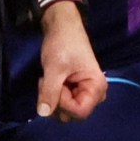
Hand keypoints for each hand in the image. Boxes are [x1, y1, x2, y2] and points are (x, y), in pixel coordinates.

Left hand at [37, 1, 107, 121]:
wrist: (61, 25)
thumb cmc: (62, 43)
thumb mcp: (54, 68)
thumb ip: (49, 92)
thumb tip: (42, 114)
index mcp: (97, 88)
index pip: (80, 112)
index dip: (63, 103)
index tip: (55, 85)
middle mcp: (95, 95)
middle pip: (73, 114)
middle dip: (56, 101)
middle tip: (48, 80)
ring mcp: (85, 93)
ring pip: (65, 111)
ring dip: (52, 98)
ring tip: (48, 78)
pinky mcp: (75, 91)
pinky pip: (63, 103)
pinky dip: (53, 94)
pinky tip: (49, 79)